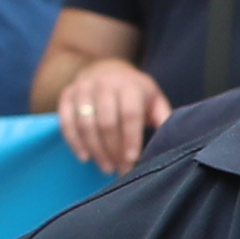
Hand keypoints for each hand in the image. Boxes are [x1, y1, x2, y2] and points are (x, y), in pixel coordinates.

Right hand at [58, 57, 171, 173]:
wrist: (106, 68)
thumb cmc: (135, 91)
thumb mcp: (153, 98)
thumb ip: (163, 118)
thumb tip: (173, 141)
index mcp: (130, 85)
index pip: (129, 114)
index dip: (130, 138)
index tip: (131, 159)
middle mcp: (105, 84)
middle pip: (106, 122)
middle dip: (113, 149)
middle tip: (119, 170)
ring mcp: (83, 88)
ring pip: (86, 123)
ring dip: (95, 149)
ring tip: (106, 167)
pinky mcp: (67, 94)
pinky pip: (66, 121)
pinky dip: (74, 141)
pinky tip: (85, 157)